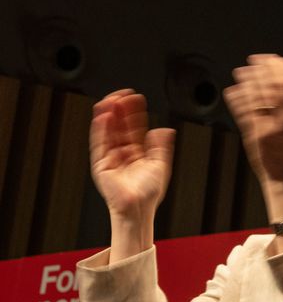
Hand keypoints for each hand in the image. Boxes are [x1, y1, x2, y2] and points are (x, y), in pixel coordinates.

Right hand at [89, 90, 173, 218]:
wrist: (138, 208)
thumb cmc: (149, 192)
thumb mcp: (160, 164)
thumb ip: (161, 146)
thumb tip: (164, 129)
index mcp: (137, 152)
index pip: (134, 127)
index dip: (134, 113)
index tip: (136, 98)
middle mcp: (122, 153)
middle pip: (120, 127)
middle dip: (120, 110)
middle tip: (122, 94)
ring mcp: (111, 157)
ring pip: (108, 132)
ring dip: (108, 115)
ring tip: (110, 100)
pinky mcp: (101, 164)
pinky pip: (99, 144)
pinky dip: (100, 130)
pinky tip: (103, 116)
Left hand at [224, 55, 282, 185]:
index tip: (274, 58)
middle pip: (277, 85)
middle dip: (265, 69)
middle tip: (255, 59)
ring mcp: (273, 127)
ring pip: (260, 96)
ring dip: (249, 81)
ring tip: (241, 72)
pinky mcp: (257, 136)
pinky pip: (246, 112)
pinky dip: (238, 99)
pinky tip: (232, 91)